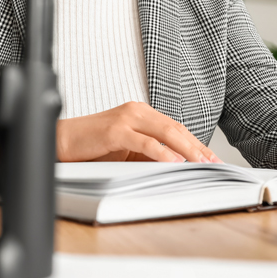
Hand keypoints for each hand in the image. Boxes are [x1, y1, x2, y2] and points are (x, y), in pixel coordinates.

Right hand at [55, 101, 223, 163]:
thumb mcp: (128, 150)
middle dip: (197, 147)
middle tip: (213, 163)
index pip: (176, 128)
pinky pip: (143, 141)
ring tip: (201, 163)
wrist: (62, 141)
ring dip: (186, 149)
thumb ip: (149, 153)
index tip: (212, 159)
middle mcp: (137, 111)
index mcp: (141, 113)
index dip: (196, 143)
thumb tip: (177, 166)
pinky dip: (161, 152)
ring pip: (164, 133)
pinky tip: (173, 161)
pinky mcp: (115, 131)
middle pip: (175, 128)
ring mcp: (126, 119)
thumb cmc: (93, 146)